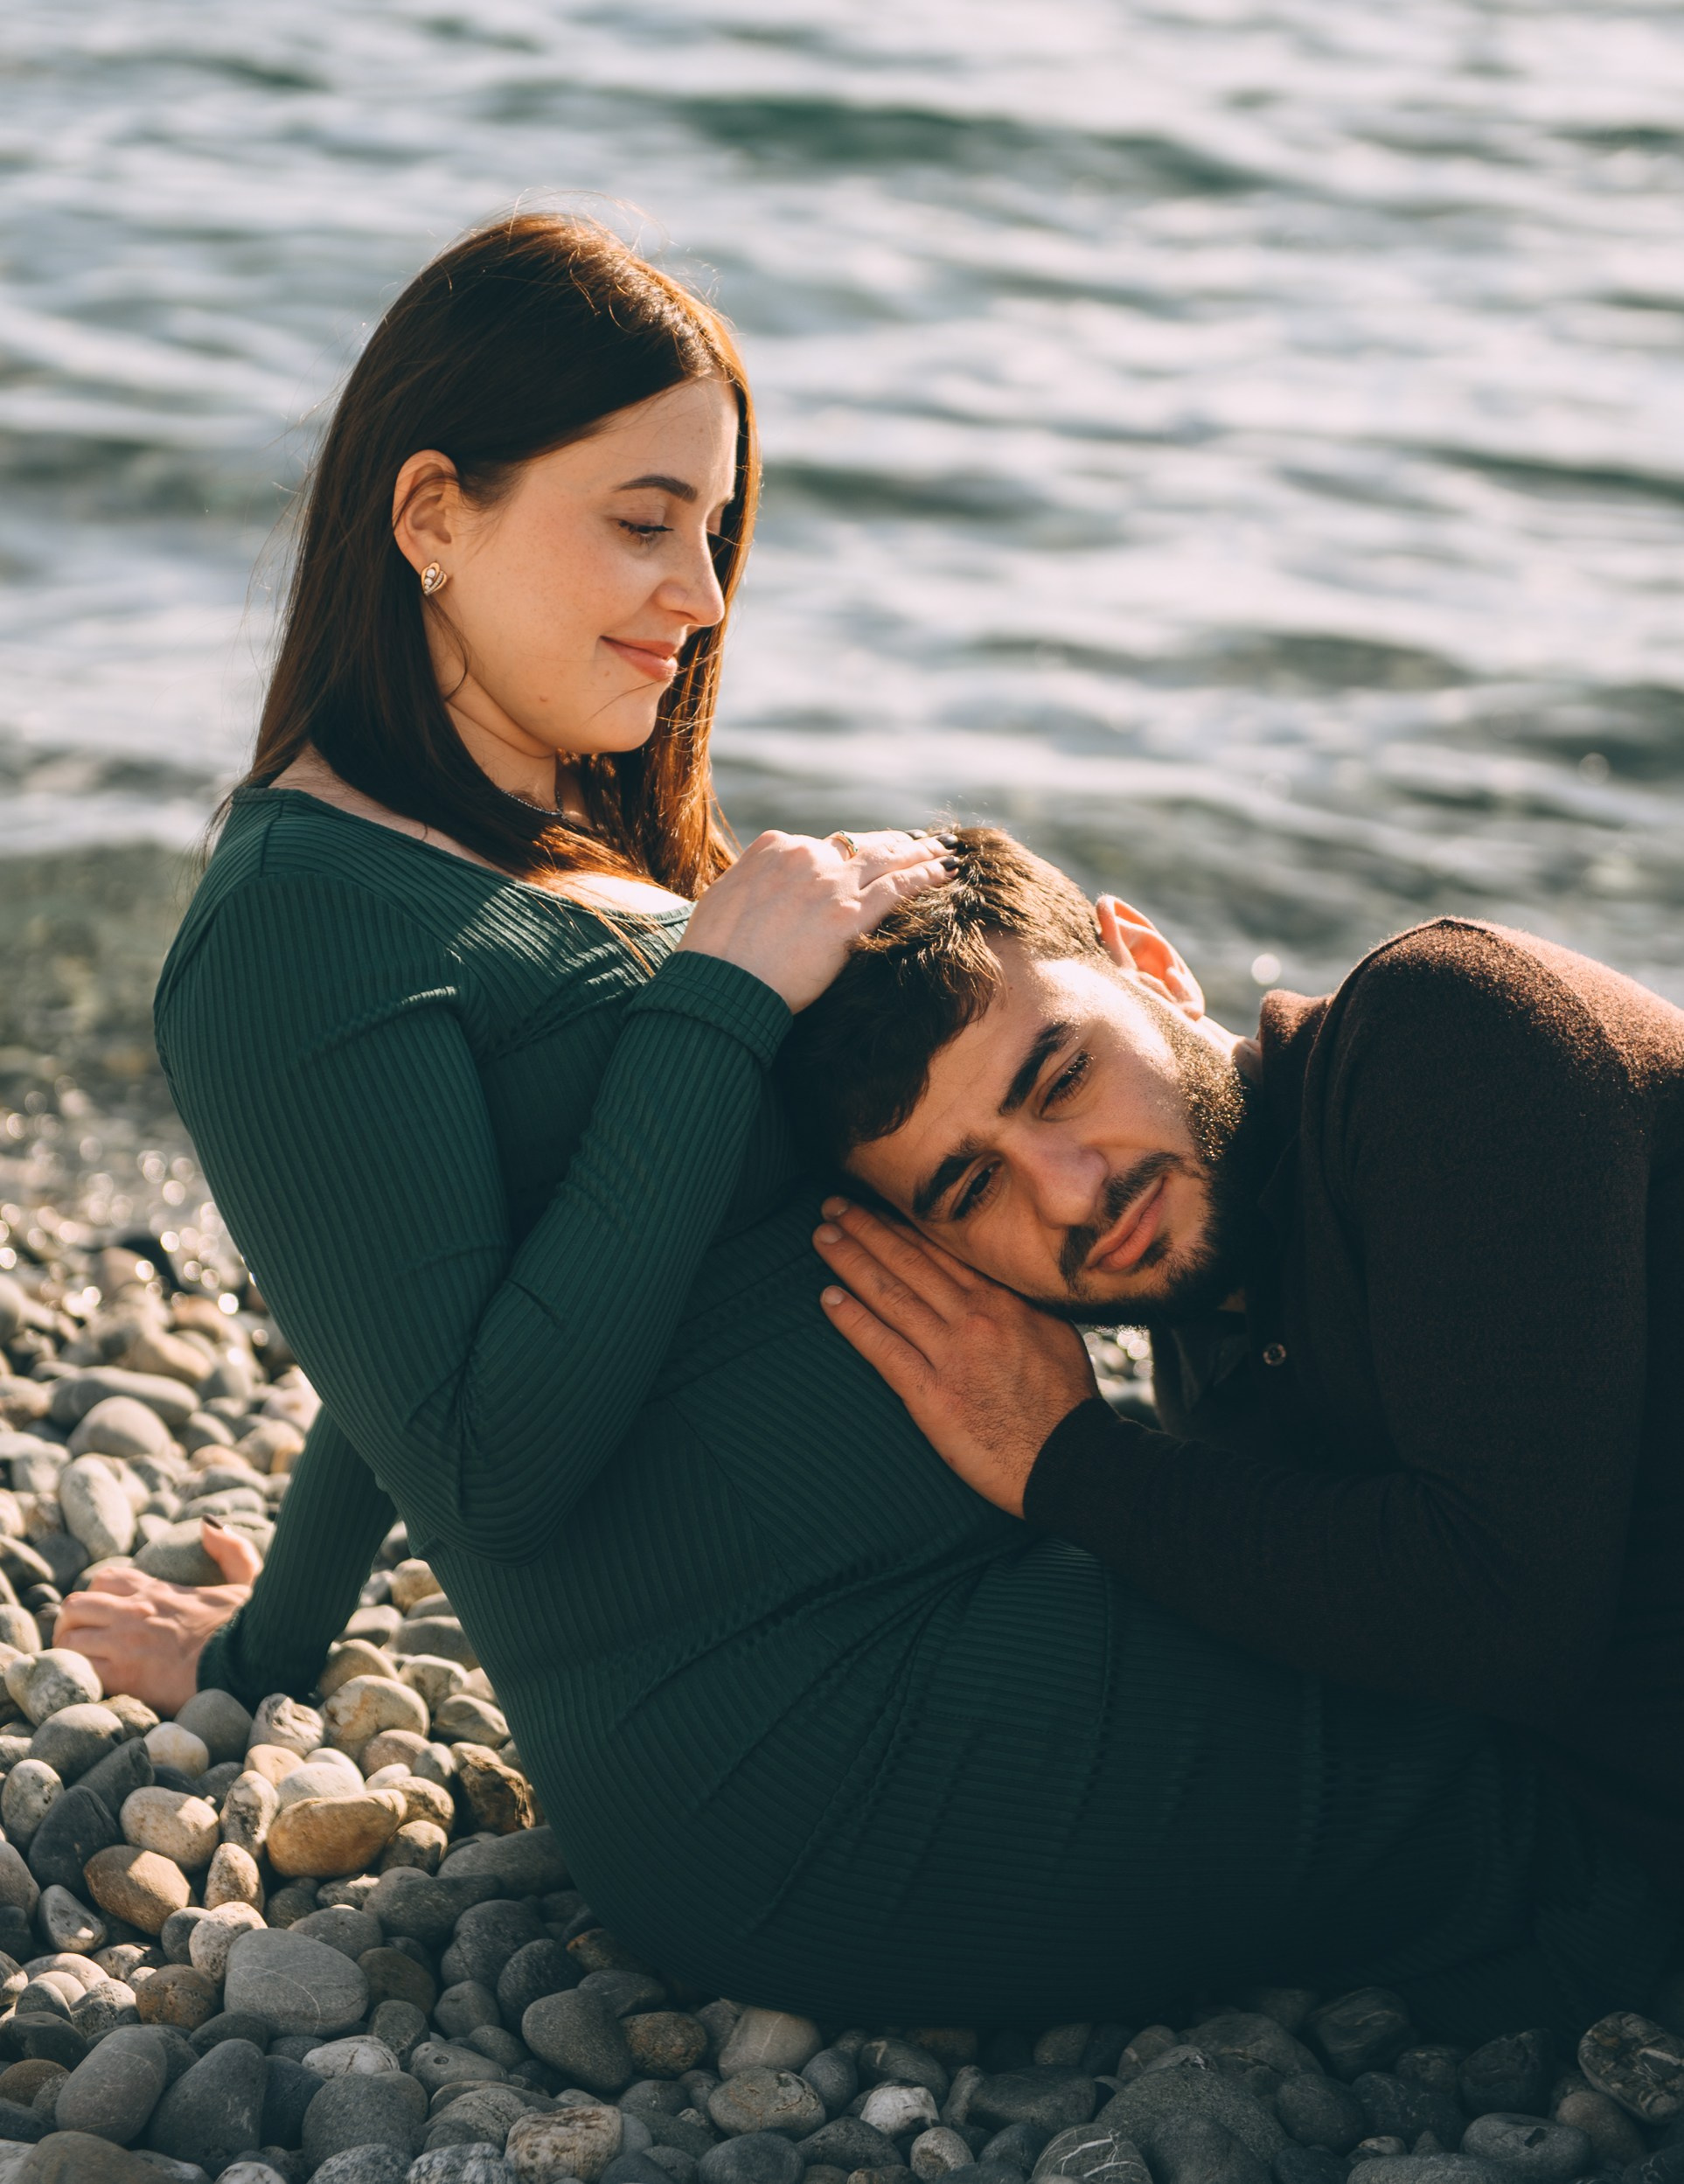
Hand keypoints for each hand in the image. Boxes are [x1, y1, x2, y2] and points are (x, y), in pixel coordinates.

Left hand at [52, 1520, 261, 1714]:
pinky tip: (89, 1685)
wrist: (247, 1663)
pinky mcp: (123, 1676)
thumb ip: (231, 1549)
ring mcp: (125, 1643)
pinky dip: (77, 1677)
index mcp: (157, 1590)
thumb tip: (207, 1525)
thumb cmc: (247, 1627)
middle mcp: (134, 1611)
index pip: (105, 1579)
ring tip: (78, 1665)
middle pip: (75, 1606)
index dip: (96, 1594)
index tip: (103, 1612)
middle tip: (79, 1641)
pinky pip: (78, 1671)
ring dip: (69, 1652)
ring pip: (69, 1639)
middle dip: (70, 1623)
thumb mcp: (247, 1580)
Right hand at [676, 828, 957, 1011]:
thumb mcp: (725, 902)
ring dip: (922, 853)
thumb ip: (754, 888)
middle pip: (862, 844)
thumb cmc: (713, 956)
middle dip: (894, 844)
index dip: (851, 852)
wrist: (719, 983)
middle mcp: (805, 855)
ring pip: (889, 858)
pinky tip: (949, 872)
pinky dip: (928, 876)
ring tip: (946, 851)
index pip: (824, 844)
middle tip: (921, 843)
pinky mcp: (849, 914)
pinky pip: (900, 886)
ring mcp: (830, 883)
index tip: (869, 855)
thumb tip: (764, 895)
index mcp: (773, 847)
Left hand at [813, 1198, 1098, 1515]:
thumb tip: (1001, 1278)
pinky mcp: (933, 1396)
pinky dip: (854, 1322)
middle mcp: (976, 1317)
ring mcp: (953, 1354)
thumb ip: (1021, 1301)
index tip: (877, 1202)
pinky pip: (884, 1349)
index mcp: (1006, 1299)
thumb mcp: (1057, 1332)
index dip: (905, 1223)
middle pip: (910, 1262)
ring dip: (852, 1262)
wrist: (1074, 1461)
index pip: (944, 1249)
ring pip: (892, 1296)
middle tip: (833, 1205)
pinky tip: (828, 1300)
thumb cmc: (1067, 1402)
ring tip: (822, 1238)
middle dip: (868, 1229)